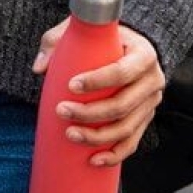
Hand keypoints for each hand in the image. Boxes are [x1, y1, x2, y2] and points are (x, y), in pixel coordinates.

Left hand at [30, 17, 165, 166]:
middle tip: (61, 111)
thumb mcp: (84, 32)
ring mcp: (151, 103)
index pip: (122, 71)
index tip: (70, 85)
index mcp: (144, 55)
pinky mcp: (145, 120)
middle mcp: (153, 80)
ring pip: (126, 128)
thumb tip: (40, 68)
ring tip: (70, 134)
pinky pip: (131, 143)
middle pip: (123, 104)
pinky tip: (93, 160)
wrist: (133, 49)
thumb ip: (58, 41)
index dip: (97, 81)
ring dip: (97, 136)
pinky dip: (113, 155)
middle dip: (90, 113)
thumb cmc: (106, 40)